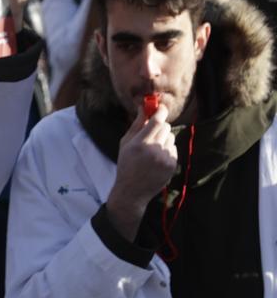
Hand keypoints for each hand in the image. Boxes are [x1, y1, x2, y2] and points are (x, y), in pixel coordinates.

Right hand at [106, 103, 178, 240]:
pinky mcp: (172, 164)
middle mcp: (154, 150)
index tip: (160, 107)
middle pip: (165, 127)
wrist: (132, 190)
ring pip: (171, 136)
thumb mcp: (125, 143)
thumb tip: (143, 107)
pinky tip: (156, 158)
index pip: (156, 121)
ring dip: (164, 137)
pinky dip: (166, 149)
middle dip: (159, 125)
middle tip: (151, 131)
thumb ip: (136, 125)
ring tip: (152, 148)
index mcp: (140, 143)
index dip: (160, 111)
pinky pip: (173, 148)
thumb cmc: (126, 164)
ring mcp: (165, 158)